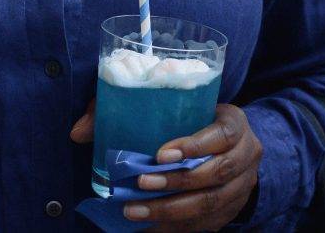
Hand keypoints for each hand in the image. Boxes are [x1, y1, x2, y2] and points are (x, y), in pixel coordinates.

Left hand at [70, 101, 262, 230]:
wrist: (229, 145)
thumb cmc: (191, 118)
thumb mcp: (167, 104)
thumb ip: (123, 108)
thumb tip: (78, 132)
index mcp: (235, 123)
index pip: (221, 134)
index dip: (193, 145)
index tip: (159, 154)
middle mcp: (246, 155)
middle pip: (216, 173)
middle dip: (175, 182)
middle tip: (140, 184)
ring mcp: (242, 186)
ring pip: (210, 203)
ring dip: (171, 210)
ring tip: (135, 211)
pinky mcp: (232, 210)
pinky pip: (206, 224)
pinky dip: (176, 227)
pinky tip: (148, 227)